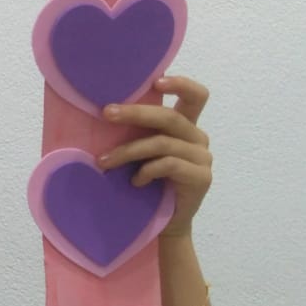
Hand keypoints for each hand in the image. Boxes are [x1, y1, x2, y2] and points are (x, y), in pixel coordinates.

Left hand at [98, 76, 211, 238]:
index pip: (196, 96)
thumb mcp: (140, 153)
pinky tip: (135, 181)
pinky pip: (169, 165)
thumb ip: (136, 133)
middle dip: (135, 113)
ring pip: (162, 143)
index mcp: (185, 126)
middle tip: (107, 113)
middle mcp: (197, 138)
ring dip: (128, 151)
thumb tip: (103, 112)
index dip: (181, 84)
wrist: (163, 224)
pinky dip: (147, 170)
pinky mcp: (201, 178)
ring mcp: (202, 158)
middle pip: (170, 117)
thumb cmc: (146, 184)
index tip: (156, 81)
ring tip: (104, 162)